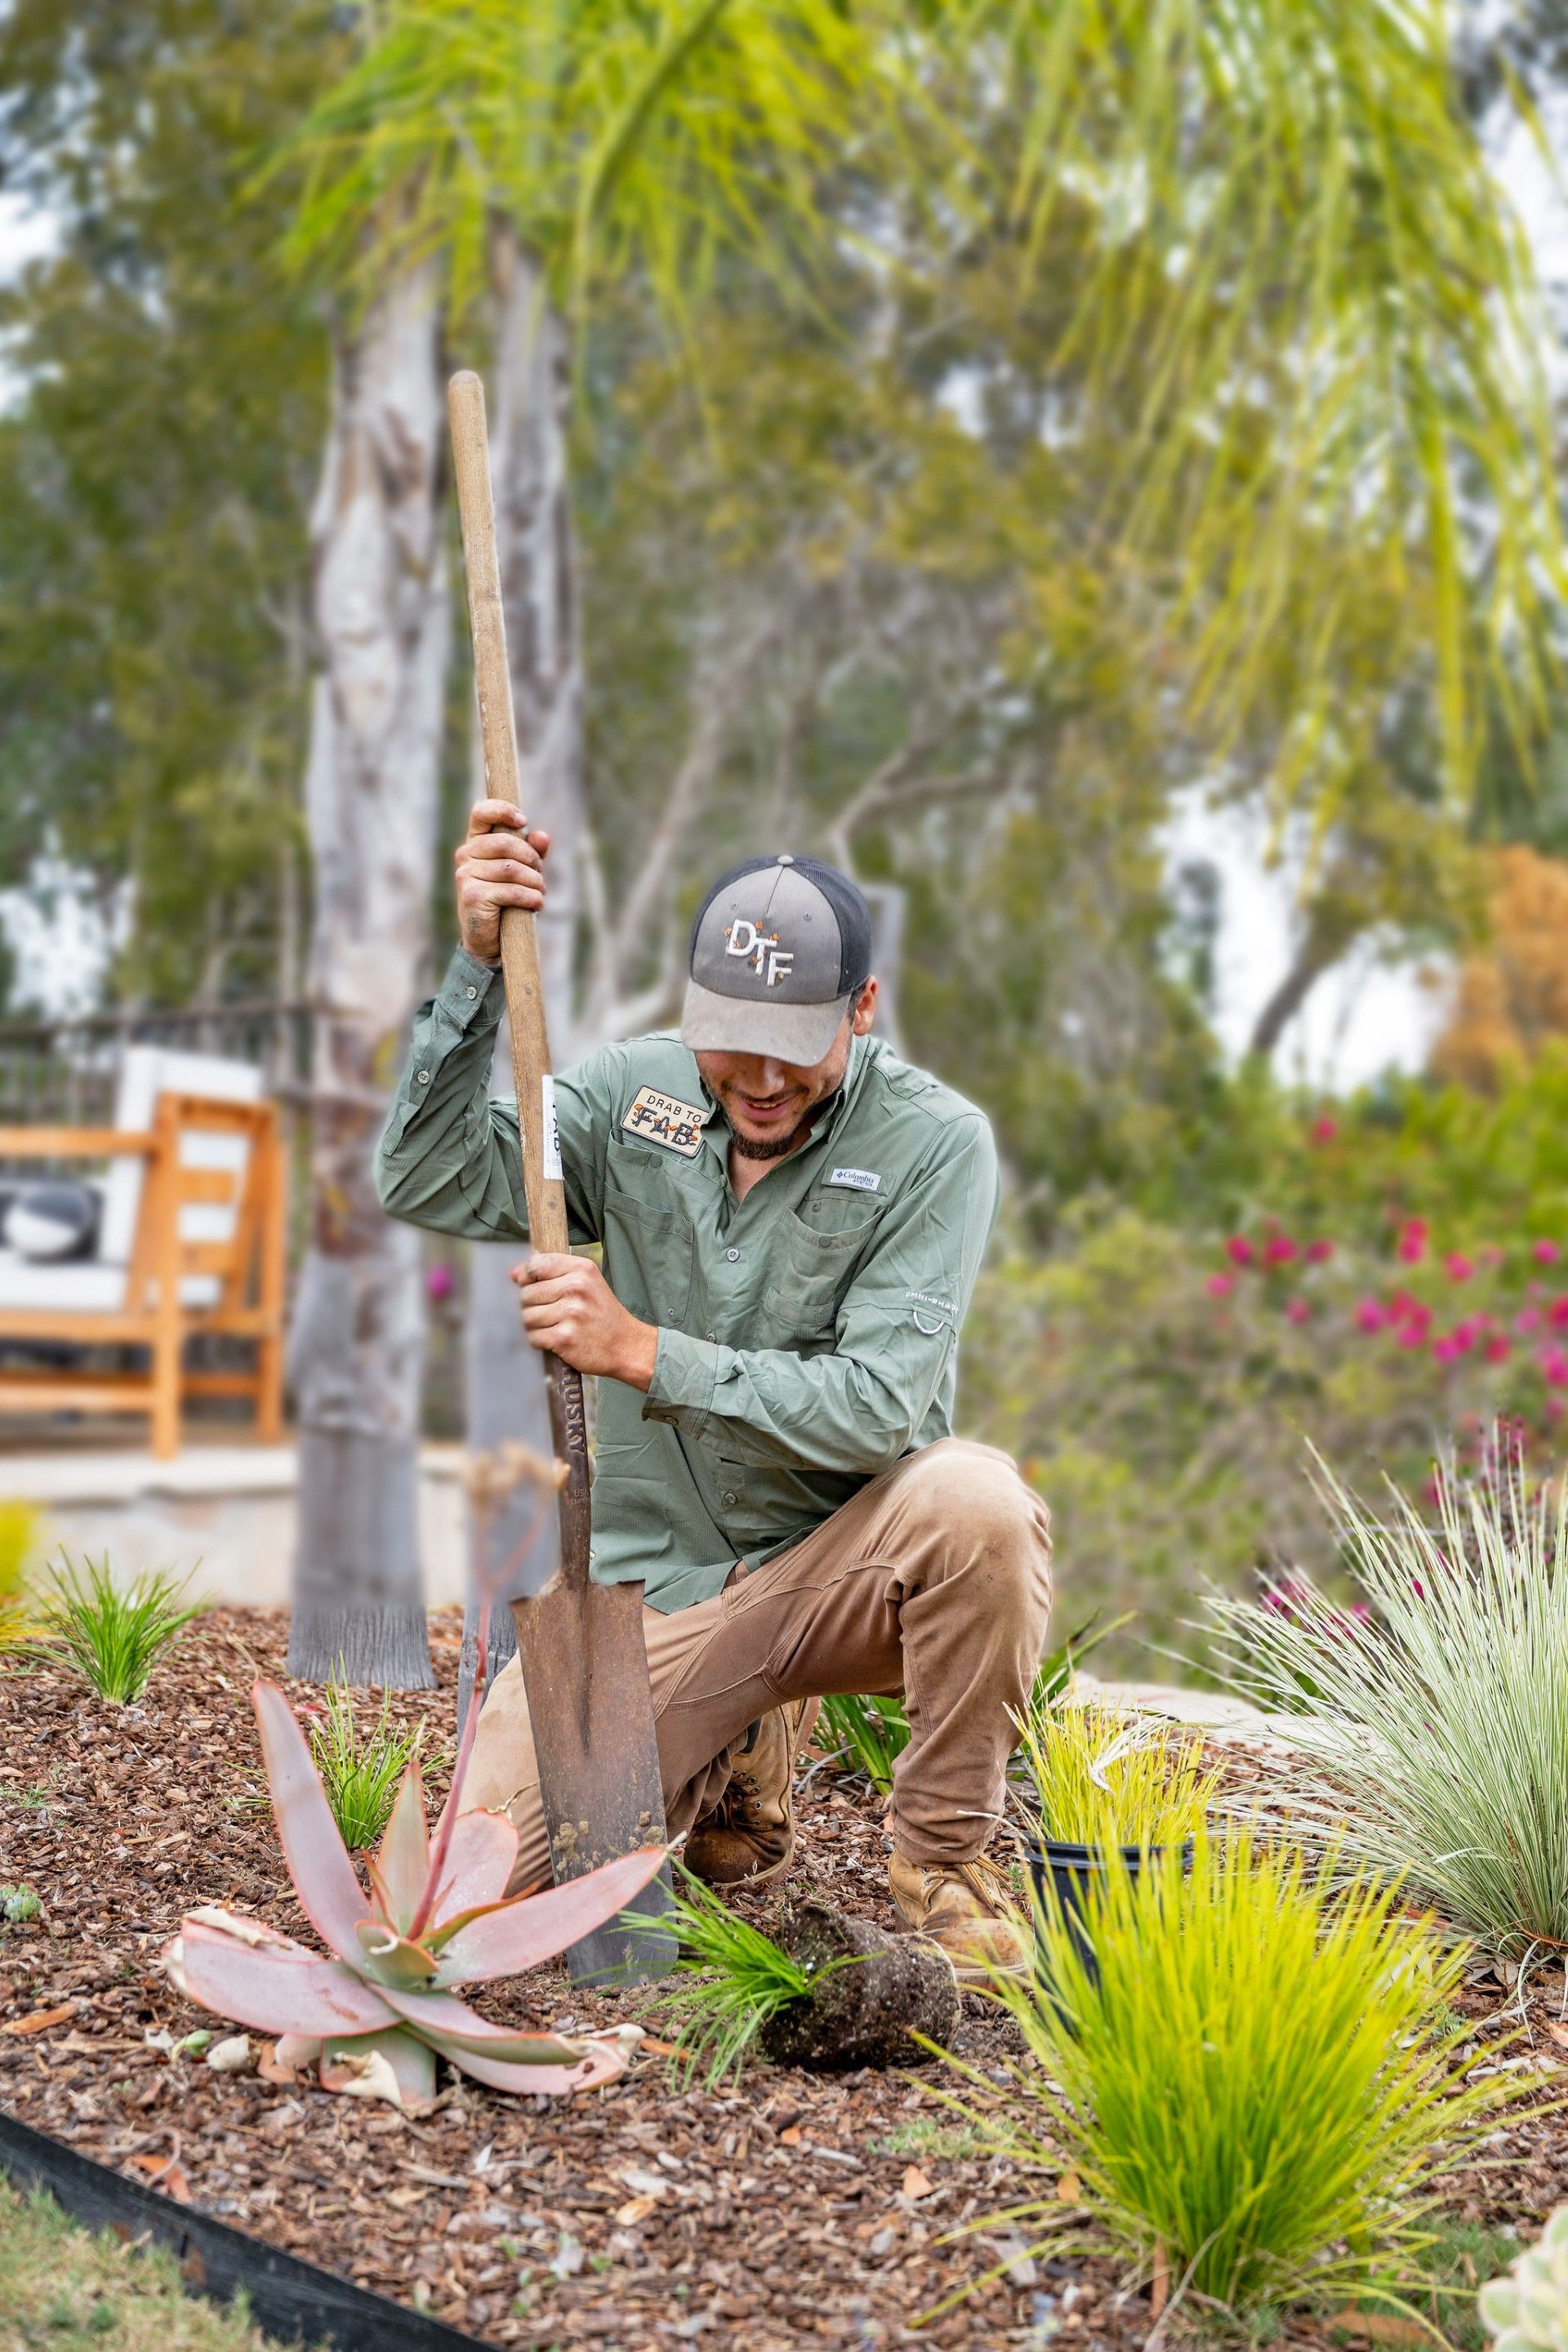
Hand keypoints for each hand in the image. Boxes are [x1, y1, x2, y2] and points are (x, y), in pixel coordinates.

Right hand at [455, 800, 549, 964]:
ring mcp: (466, 875)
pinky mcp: (473, 896)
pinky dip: (531, 897)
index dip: (503, 810)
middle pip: (506, 843)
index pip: (481, 813)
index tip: (523, 822)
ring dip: (535, 882)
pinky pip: (511, 890)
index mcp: (475, 843)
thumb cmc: (505, 899)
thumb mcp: (521, 871)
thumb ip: (531, 851)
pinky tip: (536, 904)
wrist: (487, 939)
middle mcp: (465, 855)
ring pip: (512, 869)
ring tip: (539, 892)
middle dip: (531, 858)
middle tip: (539, 874)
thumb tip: (542, 836)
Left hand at [512, 1253, 659, 1390]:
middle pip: (527, 1294)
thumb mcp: (587, 1283)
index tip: (528, 1285)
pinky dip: (540, 1342)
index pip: (536, 1265)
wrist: (626, 1345)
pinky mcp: (564, 1338)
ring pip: (527, 1317)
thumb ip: (552, 1274)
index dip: (526, 1276)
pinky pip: (534, 1337)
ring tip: (555, 1327)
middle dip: (533, 1306)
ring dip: (535, 1326)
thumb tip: (514, 1275)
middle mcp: (576, 1288)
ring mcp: (570, 1313)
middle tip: (553, 1314)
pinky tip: (557, 1340)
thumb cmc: (602, 1313)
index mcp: (582, 1269)